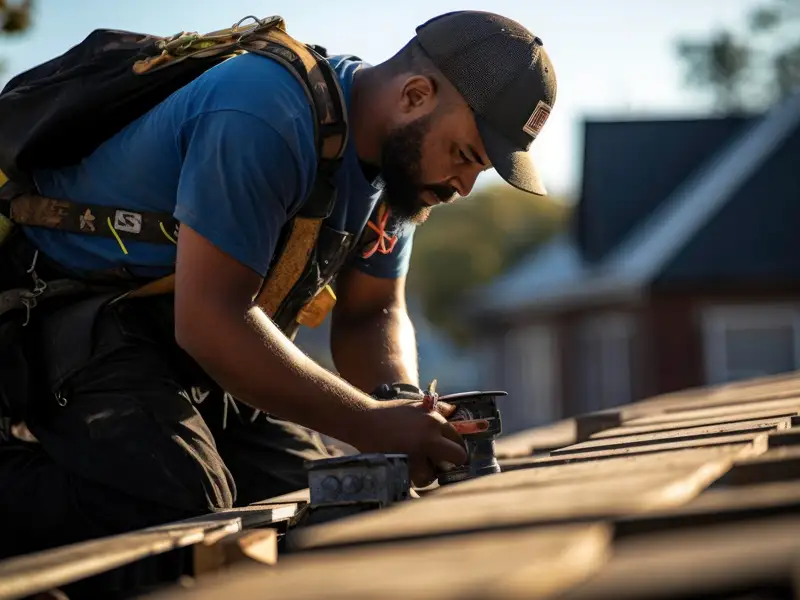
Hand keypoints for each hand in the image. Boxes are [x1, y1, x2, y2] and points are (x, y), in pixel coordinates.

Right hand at [353, 398, 467, 486]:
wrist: (364, 421)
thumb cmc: (390, 412)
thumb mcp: (416, 405)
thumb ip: (438, 409)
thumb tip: (454, 411)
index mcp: (433, 421)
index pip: (458, 438)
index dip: (455, 444)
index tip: (450, 450)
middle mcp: (429, 438)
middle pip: (458, 456)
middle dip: (452, 460)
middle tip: (443, 462)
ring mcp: (416, 456)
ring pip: (435, 474)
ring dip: (429, 472)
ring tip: (417, 465)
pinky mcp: (403, 468)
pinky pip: (416, 482)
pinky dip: (413, 478)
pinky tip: (407, 470)